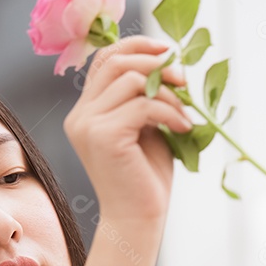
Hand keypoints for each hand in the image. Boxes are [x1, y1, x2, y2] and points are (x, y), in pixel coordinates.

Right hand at [63, 35, 191, 227]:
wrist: (138, 219)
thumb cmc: (145, 178)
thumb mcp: (146, 128)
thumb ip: (147, 97)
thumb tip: (169, 62)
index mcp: (86, 112)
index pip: (104, 59)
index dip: (136, 46)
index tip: (167, 49)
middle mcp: (80, 115)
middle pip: (116, 62)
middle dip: (156, 64)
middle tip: (185, 81)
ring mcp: (88, 125)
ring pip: (131, 79)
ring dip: (167, 91)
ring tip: (185, 113)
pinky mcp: (104, 137)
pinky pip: (143, 105)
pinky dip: (170, 112)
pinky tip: (183, 128)